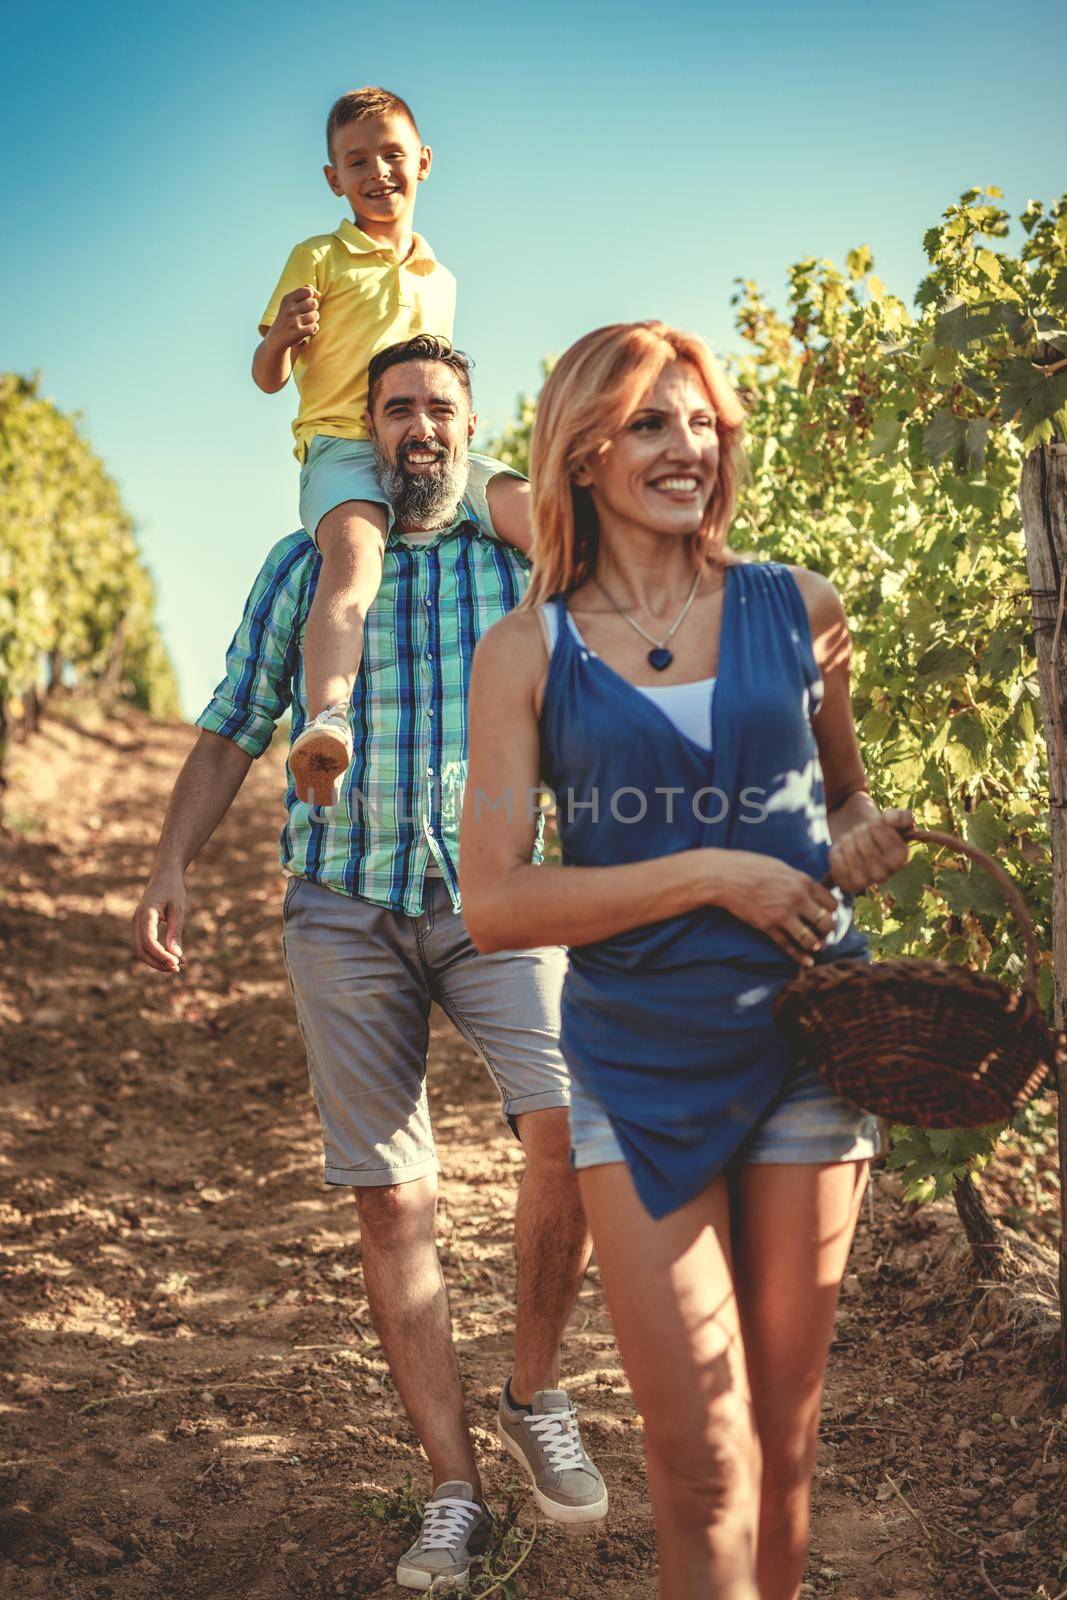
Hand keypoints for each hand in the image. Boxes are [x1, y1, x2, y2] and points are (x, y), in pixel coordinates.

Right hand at [132, 870, 187, 972]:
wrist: (164, 874)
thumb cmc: (173, 889)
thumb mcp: (178, 910)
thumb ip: (175, 933)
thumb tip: (176, 956)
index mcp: (146, 914)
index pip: (148, 942)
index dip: (161, 955)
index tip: (177, 963)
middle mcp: (137, 920)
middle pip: (141, 950)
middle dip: (158, 963)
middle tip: (178, 968)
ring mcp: (137, 924)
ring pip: (141, 950)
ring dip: (156, 961)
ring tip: (176, 966)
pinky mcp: (141, 926)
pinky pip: (144, 945)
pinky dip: (156, 954)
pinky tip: (172, 958)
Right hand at [270, 283, 319, 350]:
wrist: (276, 339)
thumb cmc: (287, 318)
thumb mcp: (290, 303)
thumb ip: (303, 293)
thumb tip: (318, 293)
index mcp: (287, 299)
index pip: (308, 291)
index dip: (312, 296)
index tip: (308, 301)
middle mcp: (289, 309)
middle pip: (314, 303)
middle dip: (313, 309)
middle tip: (306, 314)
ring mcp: (293, 321)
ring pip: (315, 316)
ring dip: (313, 320)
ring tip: (305, 323)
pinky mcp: (297, 333)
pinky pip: (314, 327)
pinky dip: (313, 329)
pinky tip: (307, 330)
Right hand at [713, 851, 840, 965]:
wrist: (725, 876)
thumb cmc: (751, 867)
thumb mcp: (781, 867)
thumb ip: (798, 880)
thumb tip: (811, 889)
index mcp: (802, 881)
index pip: (831, 903)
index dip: (832, 912)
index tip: (829, 915)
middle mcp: (797, 899)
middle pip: (826, 922)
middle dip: (828, 931)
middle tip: (825, 934)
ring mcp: (782, 914)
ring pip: (811, 939)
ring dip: (816, 945)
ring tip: (816, 946)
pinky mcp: (768, 926)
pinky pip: (788, 946)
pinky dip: (800, 957)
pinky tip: (807, 962)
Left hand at [828, 808, 911, 895]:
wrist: (855, 838)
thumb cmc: (878, 830)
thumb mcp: (893, 819)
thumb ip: (901, 816)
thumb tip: (889, 819)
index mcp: (900, 859)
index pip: (882, 836)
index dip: (875, 826)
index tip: (875, 826)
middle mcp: (884, 875)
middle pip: (866, 848)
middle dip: (860, 833)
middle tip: (860, 831)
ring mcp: (865, 882)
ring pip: (852, 856)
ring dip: (847, 841)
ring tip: (851, 839)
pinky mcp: (847, 884)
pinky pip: (837, 865)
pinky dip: (837, 853)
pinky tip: (842, 850)